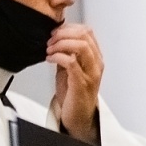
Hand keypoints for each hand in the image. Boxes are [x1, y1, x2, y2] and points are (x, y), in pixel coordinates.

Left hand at [48, 23, 104, 143]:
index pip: (87, 31)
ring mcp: (91, 74)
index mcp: (96, 58)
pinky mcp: (81, 83)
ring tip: (49, 50)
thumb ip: (67, 53)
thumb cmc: (73, 93)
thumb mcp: (71, 68)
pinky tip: (50, 59)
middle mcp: (96, 64)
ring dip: (60, 44)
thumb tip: (56, 38)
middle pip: (84, 35)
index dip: (69, 28)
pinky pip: (71, 62)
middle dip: (63, 34)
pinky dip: (57, 56)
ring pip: (81, 46)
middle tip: (50, 40)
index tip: (55, 33)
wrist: (77, 117)